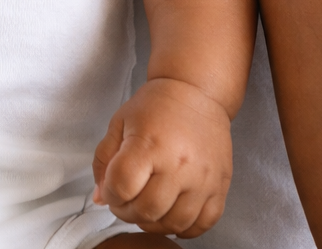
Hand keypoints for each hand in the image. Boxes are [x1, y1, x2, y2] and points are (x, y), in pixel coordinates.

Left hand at [91, 77, 233, 237]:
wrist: (197, 92)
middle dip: (127, 212)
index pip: (122, 187)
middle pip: (147, 210)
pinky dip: (184, 228)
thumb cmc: (156, 106)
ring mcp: (203, 179)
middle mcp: (179, 165)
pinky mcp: (220, 186)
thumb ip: (104, 160)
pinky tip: (171, 214)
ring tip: (147, 207)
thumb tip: (101, 198)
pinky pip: (203, 224)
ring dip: (153, 223)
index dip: (110, 194)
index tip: (111, 189)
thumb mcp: (119, 123)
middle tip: (126, 200)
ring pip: (174, 223)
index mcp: (149, 145)